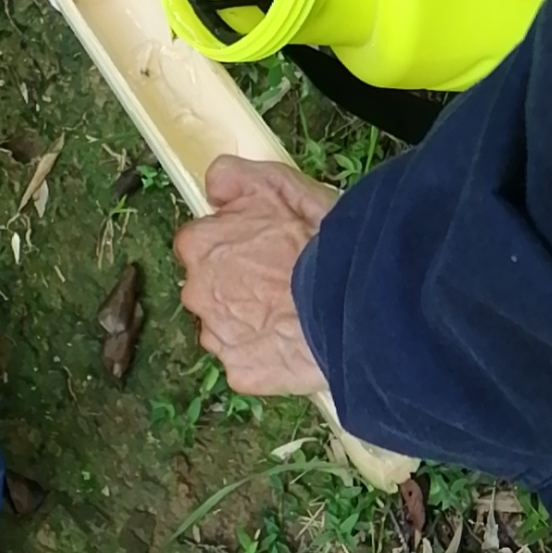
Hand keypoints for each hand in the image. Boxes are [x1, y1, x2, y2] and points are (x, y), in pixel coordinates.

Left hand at [174, 157, 336, 396]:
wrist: (354, 302)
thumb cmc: (317, 241)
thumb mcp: (277, 184)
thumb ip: (233, 179)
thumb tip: (214, 190)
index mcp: (200, 245)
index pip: (201, 243)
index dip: (235, 244)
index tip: (263, 248)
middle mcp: (197, 292)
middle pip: (209, 288)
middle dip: (239, 286)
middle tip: (282, 283)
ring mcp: (217, 336)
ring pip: (226, 327)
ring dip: (251, 322)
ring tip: (292, 316)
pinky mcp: (239, 372)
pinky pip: (246, 364)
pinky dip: (265, 358)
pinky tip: (294, 344)